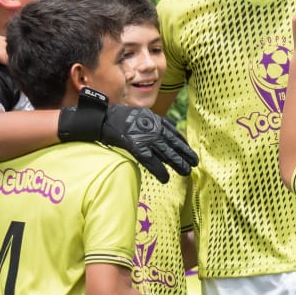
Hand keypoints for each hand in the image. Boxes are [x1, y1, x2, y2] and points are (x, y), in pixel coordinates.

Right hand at [58, 88, 198, 182]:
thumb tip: (171, 128)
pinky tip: (165, 178)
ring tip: (186, 172)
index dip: (183, 143)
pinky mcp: (134, 144)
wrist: (100, 118)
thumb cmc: (118, 118)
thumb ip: (155, 123)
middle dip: (185, 154)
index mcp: (154, 119)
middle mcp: (152, 127)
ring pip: (165, 152)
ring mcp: (143, 136)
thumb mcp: (141, 116)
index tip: (190, 151)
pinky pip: (149, 160)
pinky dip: (158, 170)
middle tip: (195, 163)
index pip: (173, 132)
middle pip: (173, 143)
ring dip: (177, 163)